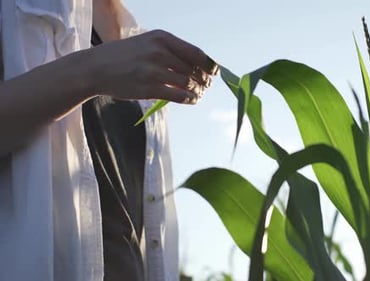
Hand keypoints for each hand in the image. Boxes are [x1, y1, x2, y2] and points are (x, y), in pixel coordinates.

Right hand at [88, 30, 218, 103]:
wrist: (95, 68)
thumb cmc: (124, 56)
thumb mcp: (147, 43)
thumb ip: (171, 51)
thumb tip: (198, 66)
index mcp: (162, 38)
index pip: (196, 53)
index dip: (210, 65)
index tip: (215, 73)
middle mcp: (159, 52)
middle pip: (194, 69)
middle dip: (204, 80)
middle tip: (205, 87)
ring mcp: (154, 70)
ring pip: (189, 83)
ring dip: (198, 91)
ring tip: (198, 94)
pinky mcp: (149, 88)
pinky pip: (179, 95)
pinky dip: (190, 99)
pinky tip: (191, 100)